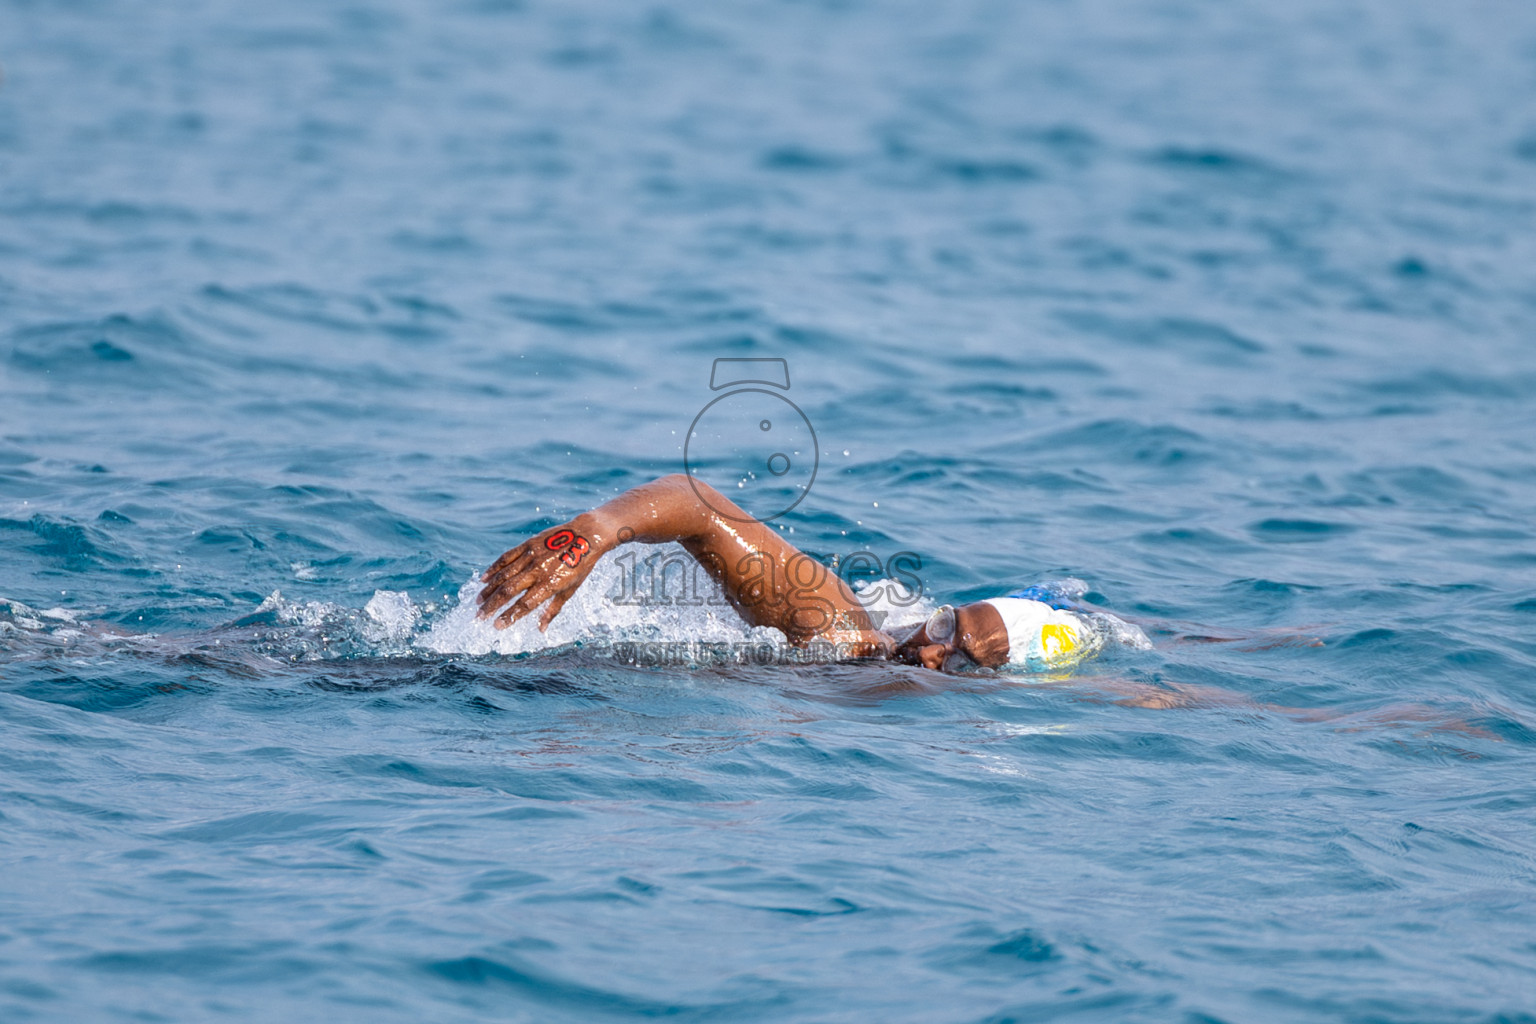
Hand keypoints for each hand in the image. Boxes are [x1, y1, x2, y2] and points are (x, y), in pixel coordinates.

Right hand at [476, 516, 606, 630]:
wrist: (586, 535)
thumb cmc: (580, 566)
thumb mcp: (570, 590)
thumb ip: (553, 610)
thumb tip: (541, 629)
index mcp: (550, 584)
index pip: (524, 605)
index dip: (509, 616)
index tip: (497, 625)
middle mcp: (538, 571)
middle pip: (509, 591)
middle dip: (492, 605)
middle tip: (479, 616)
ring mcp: (531, 556)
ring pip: (504, 575)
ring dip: (489, 589)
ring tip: (478, 601)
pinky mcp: (527, 544)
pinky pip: (506, 557)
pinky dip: (493, 568)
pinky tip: (483, 579)